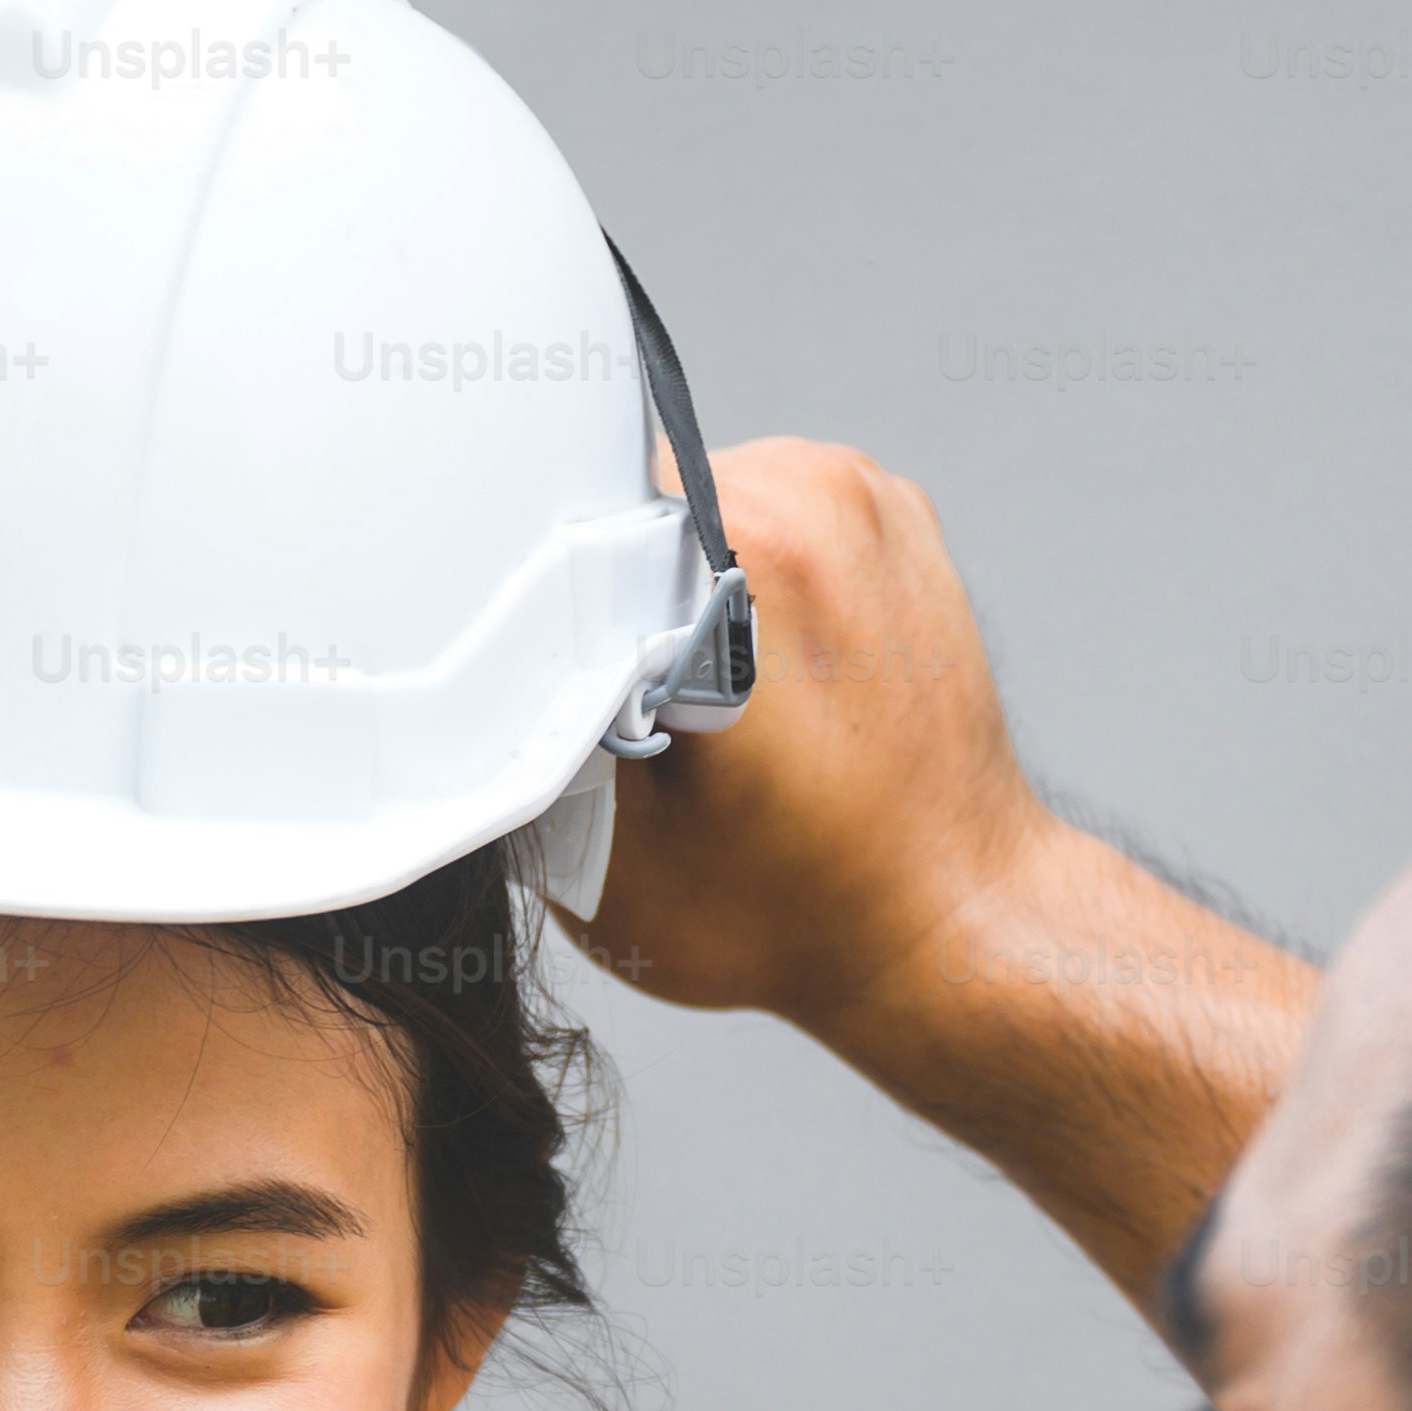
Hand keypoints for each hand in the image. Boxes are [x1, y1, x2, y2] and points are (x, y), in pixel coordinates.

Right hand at [578, 438, 1315, 1315]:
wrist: (954, 922)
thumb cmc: (800, 913)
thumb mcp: (610, 863)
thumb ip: (519, 748)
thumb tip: (457, 677)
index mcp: (747, 560)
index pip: (568, 492)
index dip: (521, 577)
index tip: (522, 657)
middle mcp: (813, 501)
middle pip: (632, 488)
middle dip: (601, 582)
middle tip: (617, 695)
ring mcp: (863, 494)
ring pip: (697, 489)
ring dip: (671, 575)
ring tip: (692, 687)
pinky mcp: (889, 510)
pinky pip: (766, 503)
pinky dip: (740, 571)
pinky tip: (752, 666)